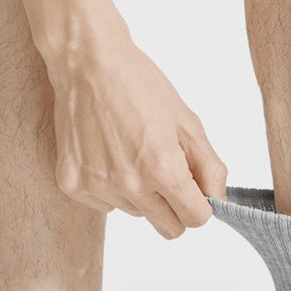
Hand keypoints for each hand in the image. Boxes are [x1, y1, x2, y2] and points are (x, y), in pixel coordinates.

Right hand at [46, 32, 227, 238]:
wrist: (88, 62)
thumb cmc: (139, 85)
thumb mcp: (188, 123)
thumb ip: (210, 168)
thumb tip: (218, 202)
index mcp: (161, 168)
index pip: (195, 220)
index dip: (201, 206)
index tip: (196, 193)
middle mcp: (129, 184)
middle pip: (168, 228)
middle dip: (175, 208)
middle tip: (167, 175)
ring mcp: (98, 186)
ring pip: (137, 214)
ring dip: (142, 194)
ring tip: (132, 153)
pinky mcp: (73, 184)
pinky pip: (107, 206)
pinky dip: (113, 188)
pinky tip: (108, 155)